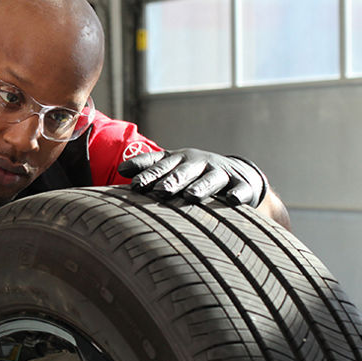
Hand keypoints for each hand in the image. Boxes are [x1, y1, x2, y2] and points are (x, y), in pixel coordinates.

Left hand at [118, 148, 266, 206]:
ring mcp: (221, 173)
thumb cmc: (195, 172)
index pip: (161, 166)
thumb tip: (120, 170)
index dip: (148, 175)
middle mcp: (199, 163)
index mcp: (179, 160)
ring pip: (211, 179)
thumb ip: (148, 167)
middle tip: (160, 192)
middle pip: (184, 171)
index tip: (135, 186)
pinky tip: (232, 200)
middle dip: (172, 181)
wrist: (237, 173)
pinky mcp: (241, 185)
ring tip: (191, 196)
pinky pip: (240, 189)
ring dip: (201, 187)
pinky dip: (238, 194)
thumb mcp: (173, 166)